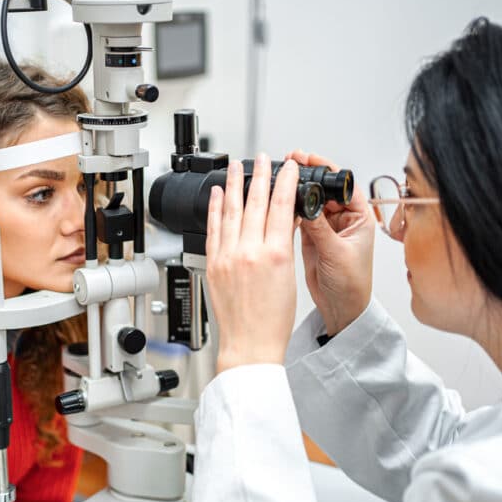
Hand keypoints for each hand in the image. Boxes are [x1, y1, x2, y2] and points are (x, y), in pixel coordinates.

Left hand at [207, 154, 299, 373]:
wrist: (250, 344)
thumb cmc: (272, 320)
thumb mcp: (289, 276)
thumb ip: (285, 244)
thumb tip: (285, 220)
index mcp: (274, 254)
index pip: (282, 207)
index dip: (286, 182)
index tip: (289, 167)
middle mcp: (248, 252)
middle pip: (256, 203)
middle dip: (260, 176)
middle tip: (263, 158)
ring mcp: (227, 257)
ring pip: (232, 211)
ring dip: (236, 184)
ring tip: (237, 165)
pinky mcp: (213, 264)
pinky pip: (213, 229)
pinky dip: (215, 209)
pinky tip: (218, 194)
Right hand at [291, 151, 374, 335]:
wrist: (341, 309)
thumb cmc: (352, 285)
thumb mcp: (336, 253)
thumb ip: (320, 229)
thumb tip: (305, 205)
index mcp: (359, 217)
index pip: (342, 184)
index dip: (325, 169)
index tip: (307, 159)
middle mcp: (343, 219)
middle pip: (323, 189)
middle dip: (306, 176)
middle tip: (288, 165)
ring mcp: (326, 227)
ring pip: (310, 201)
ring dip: (296, 191)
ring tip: (279, 180)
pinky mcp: (312, 237)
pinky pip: (299, 216)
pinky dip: (289, 208)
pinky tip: (278, 202)